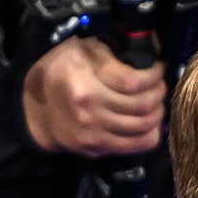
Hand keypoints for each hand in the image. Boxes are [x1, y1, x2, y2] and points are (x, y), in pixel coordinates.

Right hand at [21, 37, 165, 157]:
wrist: (37, 110)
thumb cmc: (62, 73)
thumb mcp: (80, 50)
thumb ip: (110, 53)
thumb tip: (149, 50)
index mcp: (82, 78)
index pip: (133, 82)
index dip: (154, 75)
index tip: (158, 68)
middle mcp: (87, 106)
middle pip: (143, 105)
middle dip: (159, 93)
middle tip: (159, 85)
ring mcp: (92, 131)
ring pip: (145, 126)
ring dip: (158, 113)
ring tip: (155, 102)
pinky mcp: (96, 148)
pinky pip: (138, 145)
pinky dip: (151, 133)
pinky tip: (149, 122)